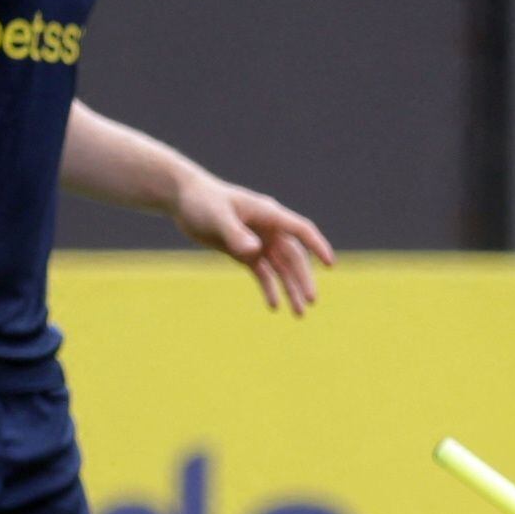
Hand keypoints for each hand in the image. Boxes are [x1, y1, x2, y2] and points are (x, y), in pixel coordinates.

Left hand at [173, 174, 334, 314]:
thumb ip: (236, 234)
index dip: (317, 246)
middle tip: (310, 301)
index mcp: (268, 215)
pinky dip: (269, 288)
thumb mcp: (218, 217)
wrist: (184, 199)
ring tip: (298, 313)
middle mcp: (268, 229)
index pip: (300, 230)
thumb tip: (255, 251)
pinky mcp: (245, 252)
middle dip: (302, 279)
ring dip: (289, 289)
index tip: (330, 264)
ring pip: (280, 268)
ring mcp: (258, 241)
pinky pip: (262, 273)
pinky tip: (274, 306)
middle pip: (293, 256)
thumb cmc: (202, 201)